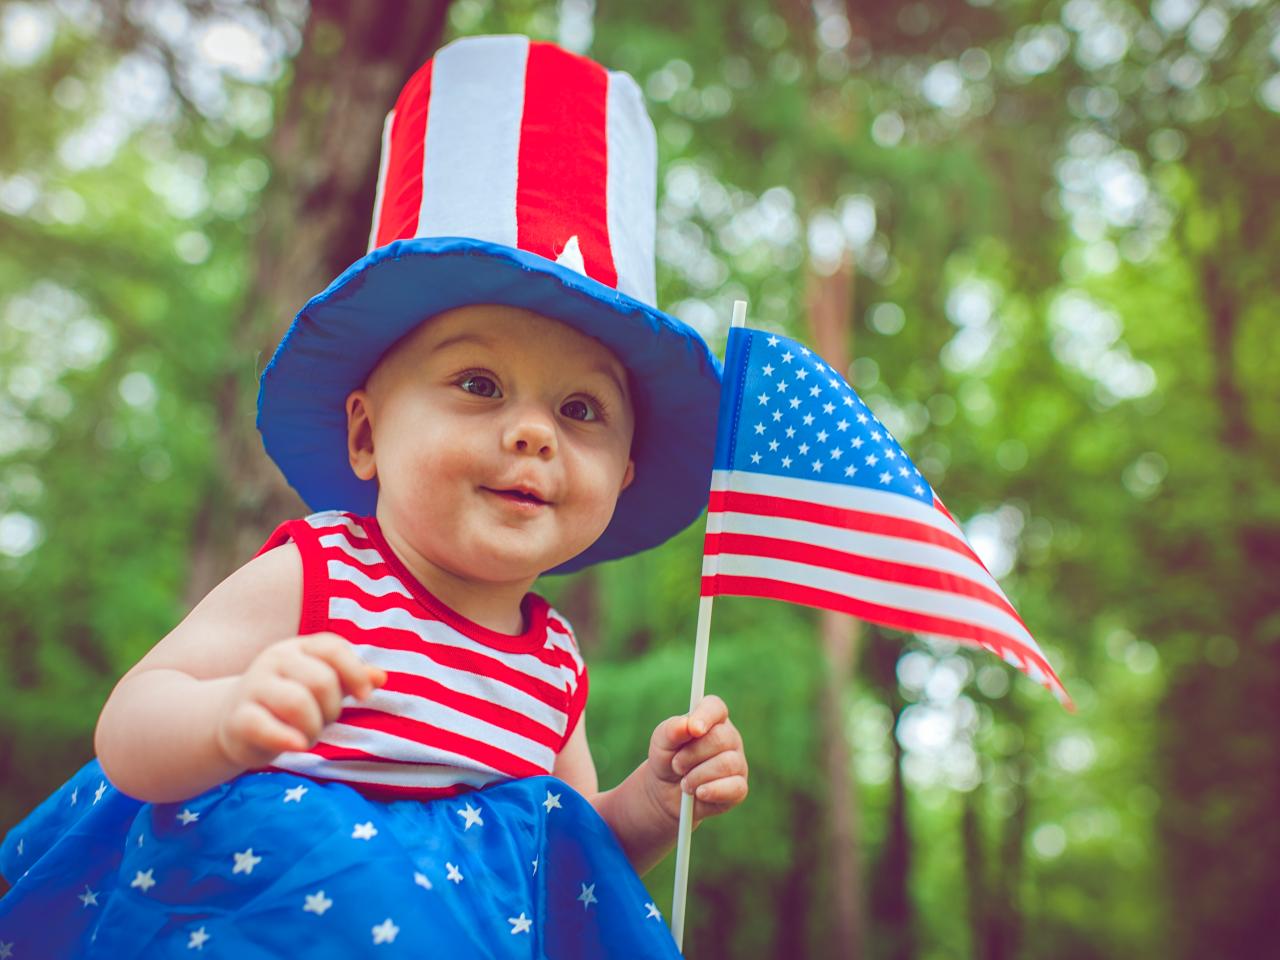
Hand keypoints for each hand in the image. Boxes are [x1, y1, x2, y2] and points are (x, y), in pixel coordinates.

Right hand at [214, 632, 385, 768]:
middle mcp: (274, 660)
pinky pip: (264, 725)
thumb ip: (352, 678)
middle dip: (331, 709)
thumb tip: (382, 677)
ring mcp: (254, 687)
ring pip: (297, 702)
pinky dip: (286, 738)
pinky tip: (298, 746)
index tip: (363, 697)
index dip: (355, 672)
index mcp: (299, 648)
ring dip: (313, 727)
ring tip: (308, 736)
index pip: (333, 648)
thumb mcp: (322, 685)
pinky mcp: (239, 718)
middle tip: (322, 722)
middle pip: (321, 680)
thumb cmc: (290, 701)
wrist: (236, 723)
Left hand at [645, 694, 747, 825]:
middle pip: (721, 738)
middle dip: (692, 754)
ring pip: (726, 764)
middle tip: (676, 765)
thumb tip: (687, 725)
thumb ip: (671, 730)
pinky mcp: (739, 788)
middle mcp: (729, 738)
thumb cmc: (666, 759)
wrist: (665, 793)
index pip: (716, 707)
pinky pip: (735, 787)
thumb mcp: (661, 743)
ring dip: (697, 776)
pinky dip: (713, 791)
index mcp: (711, 719)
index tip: (693, 729)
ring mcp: (737, 762)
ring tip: (684, 783)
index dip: (706, 716)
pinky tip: (699, 793)